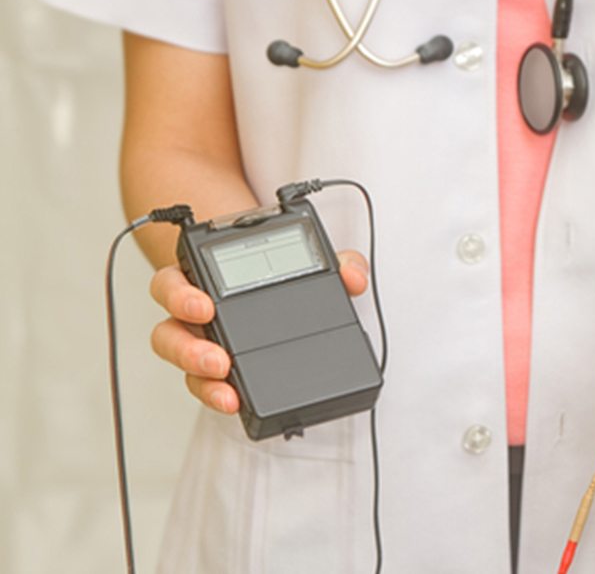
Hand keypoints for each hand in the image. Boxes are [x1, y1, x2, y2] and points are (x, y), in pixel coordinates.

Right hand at [149, 251, 370, 413]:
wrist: (277, 293)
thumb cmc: (280, 278)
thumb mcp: (314, 266)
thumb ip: (340, 264)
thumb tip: (354, 276)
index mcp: (206, 280)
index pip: (174, 283)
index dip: (179, 295)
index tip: (203, 306)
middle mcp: (197, 316)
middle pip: (168, 331)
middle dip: (187, 348)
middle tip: (217, 359)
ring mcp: (204, 346)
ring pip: (184, 369)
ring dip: (201, 380)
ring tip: (226, 392)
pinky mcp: (218, 373)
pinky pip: (207, 387)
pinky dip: (220, 395)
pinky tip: (237, 402)